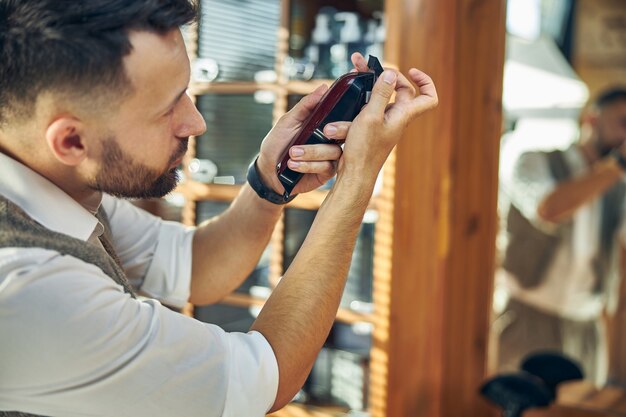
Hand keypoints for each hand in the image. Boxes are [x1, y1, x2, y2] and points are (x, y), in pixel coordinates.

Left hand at [256, 86, 348, 194]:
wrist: (268, 171)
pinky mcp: (326, 173)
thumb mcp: (288, 121)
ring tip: (292, 153)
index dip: (343, 119)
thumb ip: (305, 105)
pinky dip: (308, 165)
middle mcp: (330, 140)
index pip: (342, 118)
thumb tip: (323, 88)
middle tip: (323, 132)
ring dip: (312, 152)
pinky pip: (326, 167)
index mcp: (324, 125)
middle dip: (333, 133)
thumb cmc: (277, 144)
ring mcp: (330, 157)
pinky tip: (293, 165)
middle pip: (344, 135)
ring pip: (334, 152)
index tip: (333, 119)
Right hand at [337, 53, 437, 178]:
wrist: (354, 173)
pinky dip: (359, 101)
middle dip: (386, 75)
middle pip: (401, 91)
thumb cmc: (364, 150)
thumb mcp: (371, 116)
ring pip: (381, 98)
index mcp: (402, 116)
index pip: (428, 97)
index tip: (412, 71)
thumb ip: (382, 93)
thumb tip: (391, 73)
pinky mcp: (370, 128)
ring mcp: (383, 124)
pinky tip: (346, 97)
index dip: (425, 82)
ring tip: (354, 71)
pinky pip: (368, 109)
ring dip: (368, 86)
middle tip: (369, 66)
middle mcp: (396, 119)